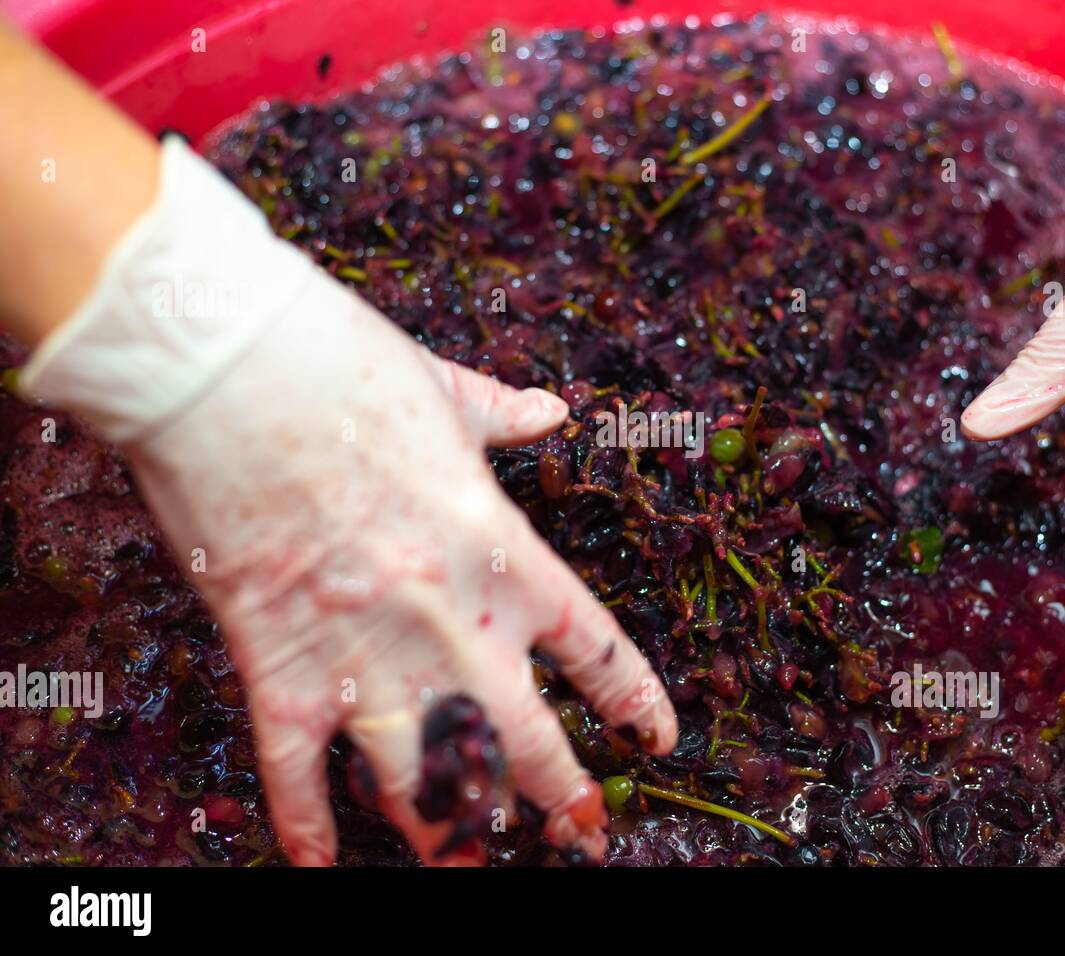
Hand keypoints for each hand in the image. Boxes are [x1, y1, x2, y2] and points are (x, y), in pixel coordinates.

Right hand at [19, 139, 677, 863]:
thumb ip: (503, 414)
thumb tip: (552, 409)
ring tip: (475, 869)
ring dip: (454, 837)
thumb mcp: (445, 391)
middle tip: (582, 840)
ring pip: (427, 781)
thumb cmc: (345, 370)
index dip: (632, 701)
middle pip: (526, 739)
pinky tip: (316, 865)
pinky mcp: (280, 669)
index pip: (594, 649)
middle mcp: (452, 622)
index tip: (654, 737)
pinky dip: (307, 827)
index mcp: (505, 554)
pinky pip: (300, 774)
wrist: (234, 374)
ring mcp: (367, 655)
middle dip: (560, 799)